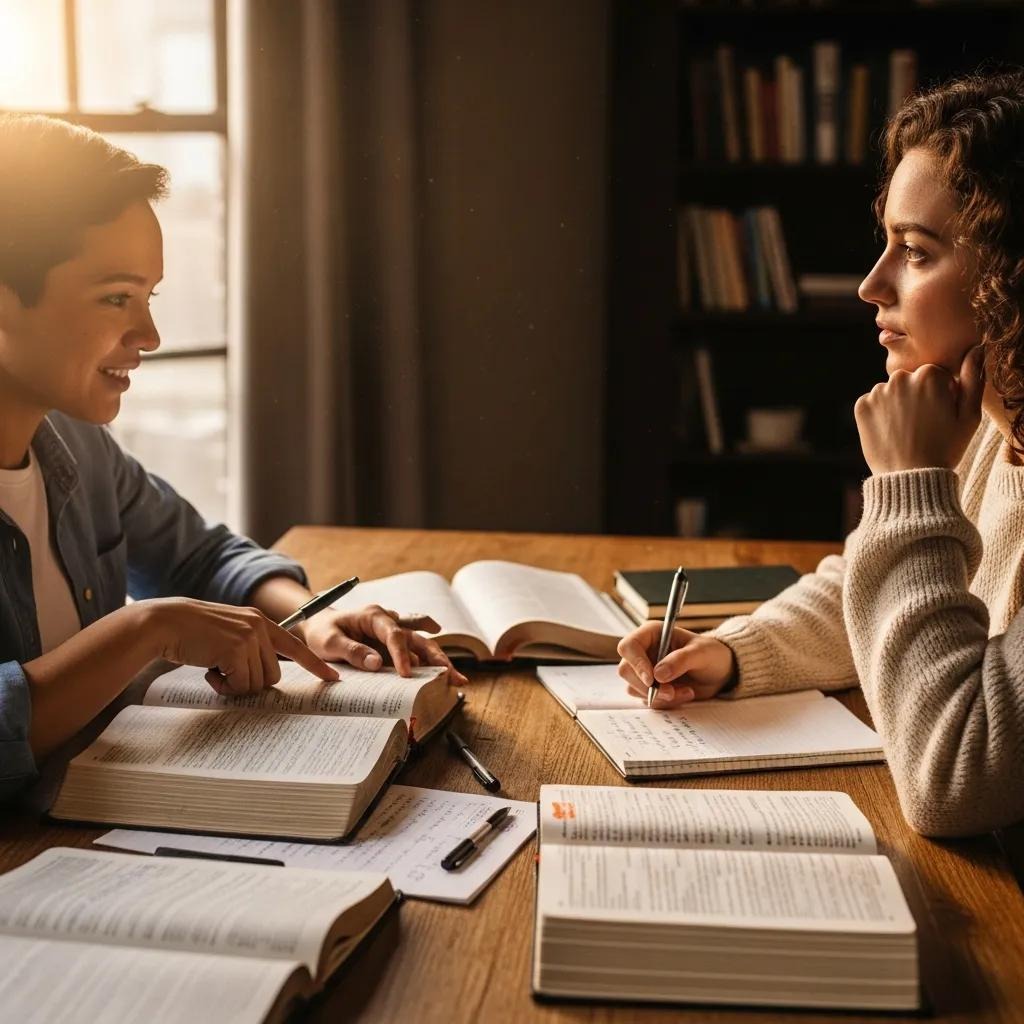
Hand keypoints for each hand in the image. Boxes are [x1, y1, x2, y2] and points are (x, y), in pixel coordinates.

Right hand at [147, 597, 338, 695]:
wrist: (165, 623)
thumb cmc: (192, 634)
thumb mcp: (228, 633)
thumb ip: (248, 647)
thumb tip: (262, 679)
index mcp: (260, 621)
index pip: (295, 645)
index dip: (315, 664)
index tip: (334, 678)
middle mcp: (259, 626)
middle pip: (273, 674)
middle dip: (250, 683)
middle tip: (225, 676)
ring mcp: (249, 637)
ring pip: (257, 682)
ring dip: (235, 685)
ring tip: (214, 670)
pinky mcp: (236, 649)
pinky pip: (241, 685)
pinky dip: (224, 687)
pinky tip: (208, 671)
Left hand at [297, 604, 468, 685]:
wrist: (316, 626)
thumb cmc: (322, 631)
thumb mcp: (329, 641)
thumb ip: (352, 651)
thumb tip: (376, 664)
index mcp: (374, 616)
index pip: (394, 635)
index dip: (402, 655)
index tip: (406, 675)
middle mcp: (389, 621)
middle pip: (418, 638)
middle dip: (436, 656)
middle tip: (450, 674)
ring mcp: (393, 633)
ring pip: (422, 644)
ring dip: (439, 660)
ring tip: (454, 677)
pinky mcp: (392, 645)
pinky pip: (414, 651)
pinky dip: (429, 660)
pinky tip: (443, 671)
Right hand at [616, 622, 735, 707]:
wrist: (720, 672)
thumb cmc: (712, 654)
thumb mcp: (702, 653)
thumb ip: (681, 660)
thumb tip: (658, 674)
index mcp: (651, 634)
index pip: (629, 646)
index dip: (636, 663)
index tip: (651, 680)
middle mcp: (644, 651)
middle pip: (626, 671)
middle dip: (648, 686)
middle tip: (671, 692)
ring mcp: (645, 670)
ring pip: (634, 688)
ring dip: (660, 696)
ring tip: (686, 691)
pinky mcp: (651, 687)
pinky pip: (647, 700)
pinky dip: (666, 702)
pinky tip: (684, 694)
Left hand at [855, 345, 984, 474]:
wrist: (911, 477)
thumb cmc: (945, 448)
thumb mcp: (970, 416)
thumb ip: (973, 379)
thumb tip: (975, 350)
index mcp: (929, 375)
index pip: (934, 376)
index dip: (940, 395)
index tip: (940, 416)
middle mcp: (900, 377)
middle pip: (910, 381)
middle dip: (916, 396)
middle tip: (922, 425)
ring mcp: (878, 392)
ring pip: (890, 392)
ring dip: (897, 405)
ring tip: (906, 430)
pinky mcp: (861, 406)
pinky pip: (872, 403)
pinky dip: (879, 415)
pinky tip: (890, 432)